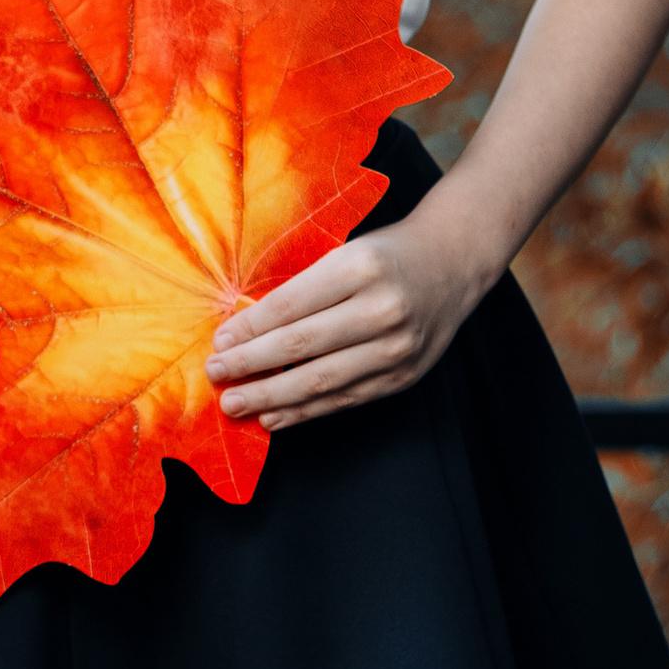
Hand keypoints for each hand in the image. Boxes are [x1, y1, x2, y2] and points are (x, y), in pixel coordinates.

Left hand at [204, 207, 494, 429]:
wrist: (453, 262)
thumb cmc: (386, 255)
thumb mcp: (344, 253)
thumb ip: (301, 289)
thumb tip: (244, 331)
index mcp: (360, 267)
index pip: (291, 306)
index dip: (250, 329)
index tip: (219, 343)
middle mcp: (382, 309)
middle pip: (301, 347)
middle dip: (251, 366)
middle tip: (216, 375)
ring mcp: (397, 348)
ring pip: (321, 381)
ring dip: (271, 397)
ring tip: (236, 404)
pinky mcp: (403, 376)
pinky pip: (345, 399)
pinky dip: (305, 411)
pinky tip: (274, 415)